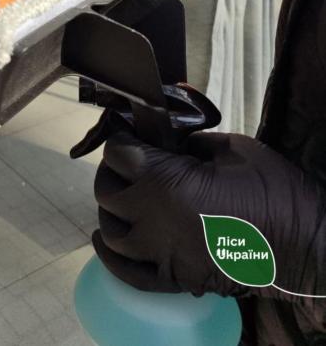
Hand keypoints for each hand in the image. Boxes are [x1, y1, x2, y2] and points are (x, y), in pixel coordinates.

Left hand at [93, 124, 325, 302]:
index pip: (118, 153)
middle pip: (107, 190)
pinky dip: (110, 256)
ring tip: (126, 197)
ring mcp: (161, 254)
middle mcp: (154, 219)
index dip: (122, 138)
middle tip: (132, 162)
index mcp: (166, 181)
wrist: (307, 246)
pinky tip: (108, 240)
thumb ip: (189, 141)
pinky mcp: (174, 280)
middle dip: (114, 171)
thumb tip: (167, 139)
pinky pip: (126, 273)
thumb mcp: (231, 148)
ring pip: (110, 230)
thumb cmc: (274, 191)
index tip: (131, 133)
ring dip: (112, 210)